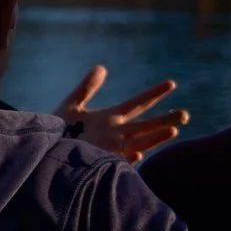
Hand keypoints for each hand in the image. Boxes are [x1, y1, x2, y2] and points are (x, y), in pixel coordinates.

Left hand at [55, 65, 188, 162]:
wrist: (44, 152)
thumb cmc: (57, 130)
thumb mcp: (72, 105)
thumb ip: (87, 87)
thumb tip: (102, 67)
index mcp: (110, 118)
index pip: (137, 104)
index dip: (154, 93)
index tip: (171, 83)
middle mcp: (115, 134)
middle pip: (146, 125)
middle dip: (166, 119)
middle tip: (185, 113)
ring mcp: (109, 149)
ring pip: (138, 143)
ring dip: (155, 138)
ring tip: (173, 130)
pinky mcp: (100, 163)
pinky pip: (118, 162)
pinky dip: (128, 158)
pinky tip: (139, 154)